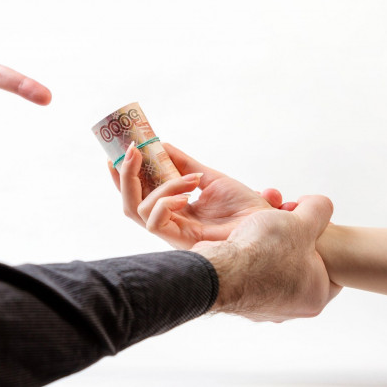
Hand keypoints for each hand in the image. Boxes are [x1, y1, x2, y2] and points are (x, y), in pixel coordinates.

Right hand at [109, 142, 280, 249]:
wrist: (266, 224)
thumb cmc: (243, 208)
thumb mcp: (209, 177)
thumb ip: (182, 163)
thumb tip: (159, 145)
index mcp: (173, 209)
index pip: (137, 193)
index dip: (123, 175)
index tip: (120, 150)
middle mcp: (168, 222)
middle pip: (129, 203)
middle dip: (124, 175)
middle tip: (132, 150)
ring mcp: (173, 233)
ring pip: (137, 210)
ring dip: (158, 186)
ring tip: (188, 178)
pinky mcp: (180, 241)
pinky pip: (154, 222)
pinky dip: (165, 202)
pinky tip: (188, 194)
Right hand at [193, 195, 341, 321]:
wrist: (218, 270)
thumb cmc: (262, 252)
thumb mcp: (302, 221)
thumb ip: (319, 209)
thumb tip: (321, 205)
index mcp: (315, 295)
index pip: (330, 264)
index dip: (318, 237)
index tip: (305, 224)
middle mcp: (292, 307)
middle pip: (300, 265)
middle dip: (291, 240)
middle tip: (282, 223)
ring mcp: (264, 307)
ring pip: (274, 270)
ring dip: (268, 247)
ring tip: (260, 230)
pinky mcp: (241, 301)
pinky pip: (251, 275)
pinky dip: (248, 258)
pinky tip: (243, 243)